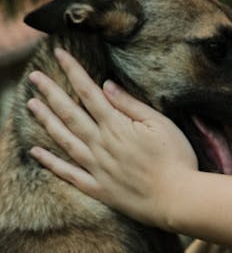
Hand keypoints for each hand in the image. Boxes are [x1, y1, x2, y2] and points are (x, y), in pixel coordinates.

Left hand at [27, 48, 197, 228]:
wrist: (178, 199)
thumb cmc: (176, 159)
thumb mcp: (160, 124)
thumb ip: (131, 105)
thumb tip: (106, 86)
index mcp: (117, 126)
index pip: (88, 92)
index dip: (72, 71)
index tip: (59, 53)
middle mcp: (101, 145)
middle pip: (70, 113)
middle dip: (50, 92)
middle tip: (34, 77)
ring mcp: (97, 168)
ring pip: (65, 140)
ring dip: (46, 121)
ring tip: (31, 105)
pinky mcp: (99, 189)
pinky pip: (69, 174)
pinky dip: (51, 163)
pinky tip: (36, 152)